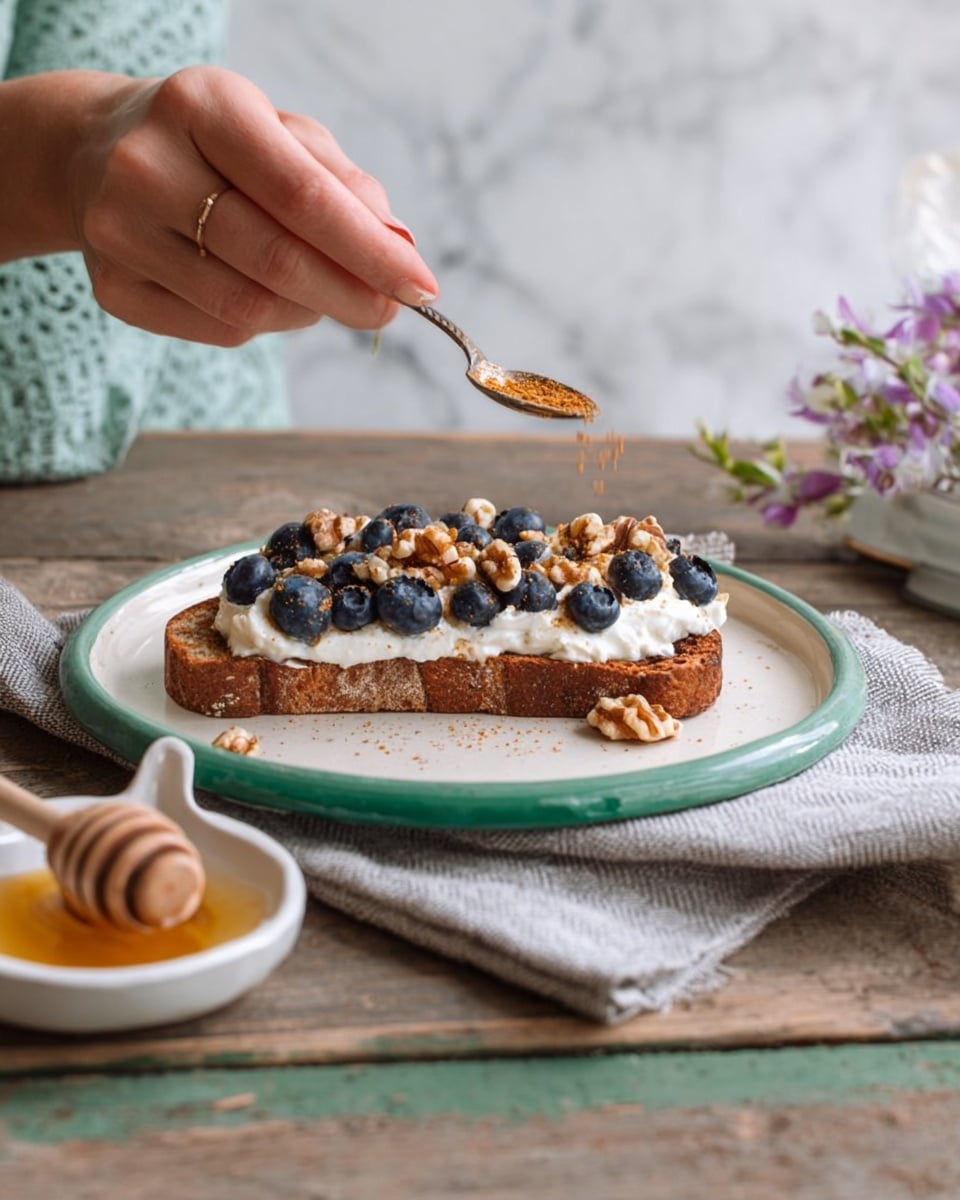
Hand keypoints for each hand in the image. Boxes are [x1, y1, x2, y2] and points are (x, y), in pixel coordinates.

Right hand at [64, 66, 438, 344]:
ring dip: (309, 312)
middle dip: (351, 295)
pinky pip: (218, 329)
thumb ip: (344, 184)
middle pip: (276, 260)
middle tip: (391, 312)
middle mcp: (148, 166)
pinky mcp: (114, 290)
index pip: (303, 196)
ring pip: (248, 306)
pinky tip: (271, 296)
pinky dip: (265, 323)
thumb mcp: (281, 135)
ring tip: (327, 294)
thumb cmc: (214, 144)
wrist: (94, 154)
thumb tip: (400, 246)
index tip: (422, 287)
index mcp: (202, 105)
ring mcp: (120, 232)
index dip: (370, 251)